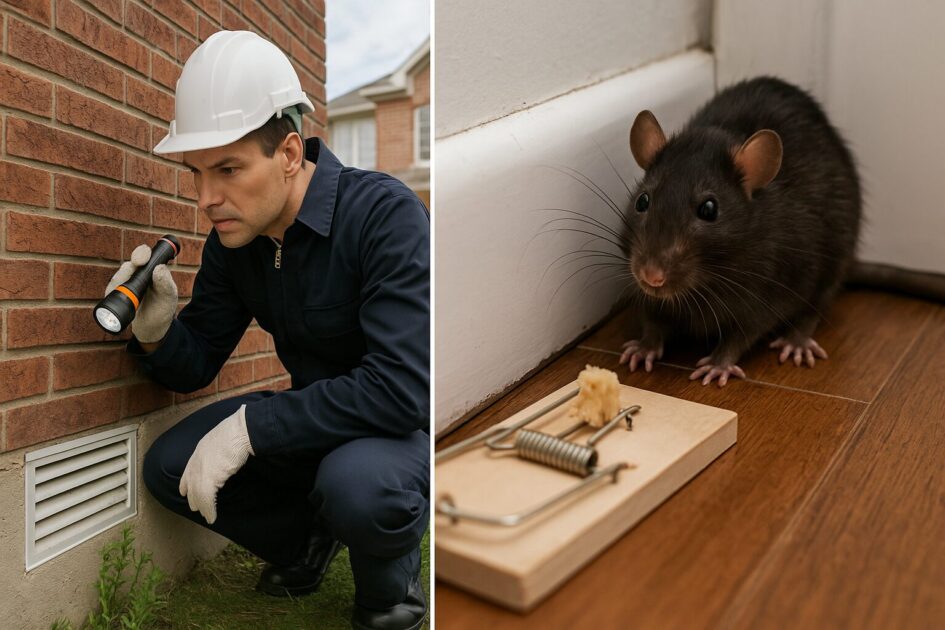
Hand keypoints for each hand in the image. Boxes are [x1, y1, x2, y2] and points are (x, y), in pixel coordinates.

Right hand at [105, 244, 177, 342]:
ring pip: (117, 277)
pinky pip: (110, 290)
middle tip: (131, 278)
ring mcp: (126, 284)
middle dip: (128, 269)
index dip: (142, 254)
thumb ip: (165, 283)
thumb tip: (159, 268)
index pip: (145, 255)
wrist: (152, 329)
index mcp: (153, 271)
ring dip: (120, 284)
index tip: (141, 260)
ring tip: (133, 300)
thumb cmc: (162, 310)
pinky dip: (113, 294)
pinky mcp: (116, 294)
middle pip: (129, 265)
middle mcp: (138, 274)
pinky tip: (122, 302)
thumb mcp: (168, 297)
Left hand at [179, 404, 254, 524]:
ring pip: (197, 495)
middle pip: (191, 484)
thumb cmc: (238, 431)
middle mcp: (197, 461)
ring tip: (206, 516)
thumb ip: (220, 449)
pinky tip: (212, 517)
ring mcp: (201, 471)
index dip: (186, 482)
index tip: (183, 491)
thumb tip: (227, 453)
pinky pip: (206, 500)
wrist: (240, 431)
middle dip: (193, 497)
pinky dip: (209, 510)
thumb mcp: (224, 438)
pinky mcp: (209, 480)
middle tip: (196, 508)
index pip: (189, 470)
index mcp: (200, 450)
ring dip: (202, 507)